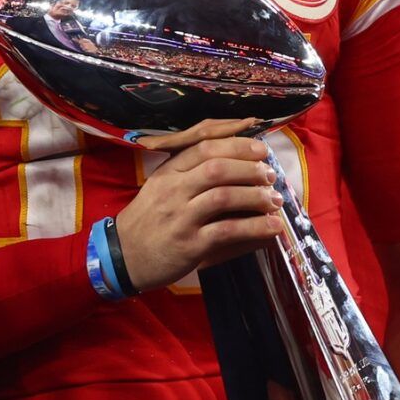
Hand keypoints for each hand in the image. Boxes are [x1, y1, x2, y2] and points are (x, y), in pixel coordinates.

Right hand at [115, 118, 284, 292]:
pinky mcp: (190, 245)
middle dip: (250, 168)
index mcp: (168, 171)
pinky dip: (255, 228)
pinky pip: (227, 231)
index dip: (237, 144)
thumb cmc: (149, 220)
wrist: (124, 256)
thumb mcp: (162, 186)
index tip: (261, 149)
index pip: (204, 146)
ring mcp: (180, 217)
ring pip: (224, 196)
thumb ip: (192, 172)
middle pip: (216, 167)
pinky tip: (272, 227)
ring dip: (256, 196)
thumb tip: (239, 163)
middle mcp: (172, 190)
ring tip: (274, 200)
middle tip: (270, 175)